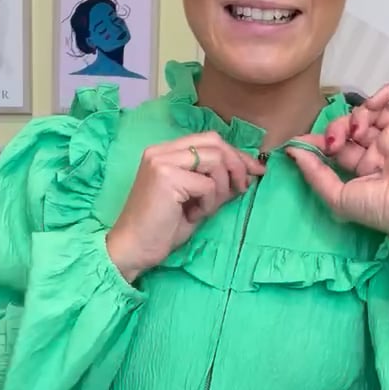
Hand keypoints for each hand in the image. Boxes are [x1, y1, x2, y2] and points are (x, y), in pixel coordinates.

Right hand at [106, 133, 264, 280]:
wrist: (134, 249)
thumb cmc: (161, 229)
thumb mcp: (196, 201)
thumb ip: (217, 184)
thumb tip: (248, 173)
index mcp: (165, 152)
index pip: (209, 140)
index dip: (235, 153)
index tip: (254, 171)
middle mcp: (161, 151)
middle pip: (215, 142)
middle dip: (238, 164)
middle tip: (245, 187)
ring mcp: (162, 161)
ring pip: (216, 161)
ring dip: (221, 188)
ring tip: (205, 209)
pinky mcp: (166, 177)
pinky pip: (208, 185)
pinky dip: (209, 203)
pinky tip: (194, 215)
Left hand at [286, 84, 388, 245]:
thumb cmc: (378, 209)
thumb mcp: (336, 195)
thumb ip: (313, 172)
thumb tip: (292, 149)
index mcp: (367, 165)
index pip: (343, 143)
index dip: (324, 138)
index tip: (306, 142)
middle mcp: (384, 148)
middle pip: (356, 123)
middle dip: (339, 127)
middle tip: (334, 142)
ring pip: (377, 108)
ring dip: (360, 113)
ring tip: (356, 130)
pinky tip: (374, 103)